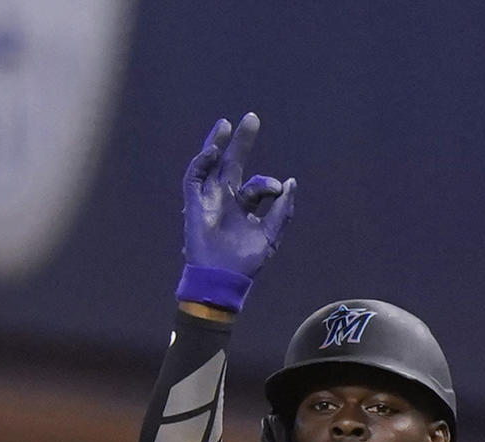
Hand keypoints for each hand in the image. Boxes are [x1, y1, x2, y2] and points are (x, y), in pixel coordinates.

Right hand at [176, 113, 295, 309]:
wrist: (222, 279)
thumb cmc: (245, 263)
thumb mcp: (270, 236)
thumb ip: (282, 211)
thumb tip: (290, 182)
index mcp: (243, 207)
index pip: (256, 186)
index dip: (267, 184)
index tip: (278, 189)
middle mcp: (226, 199)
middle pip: (232, 164)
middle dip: (242, 142)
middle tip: (252, 118)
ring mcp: (209, 199)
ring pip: (211, 164)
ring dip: (217, 144)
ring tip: (226, 125)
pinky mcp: (193, 203)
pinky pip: (194, 177)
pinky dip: (202, 162)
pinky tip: (213, 151)